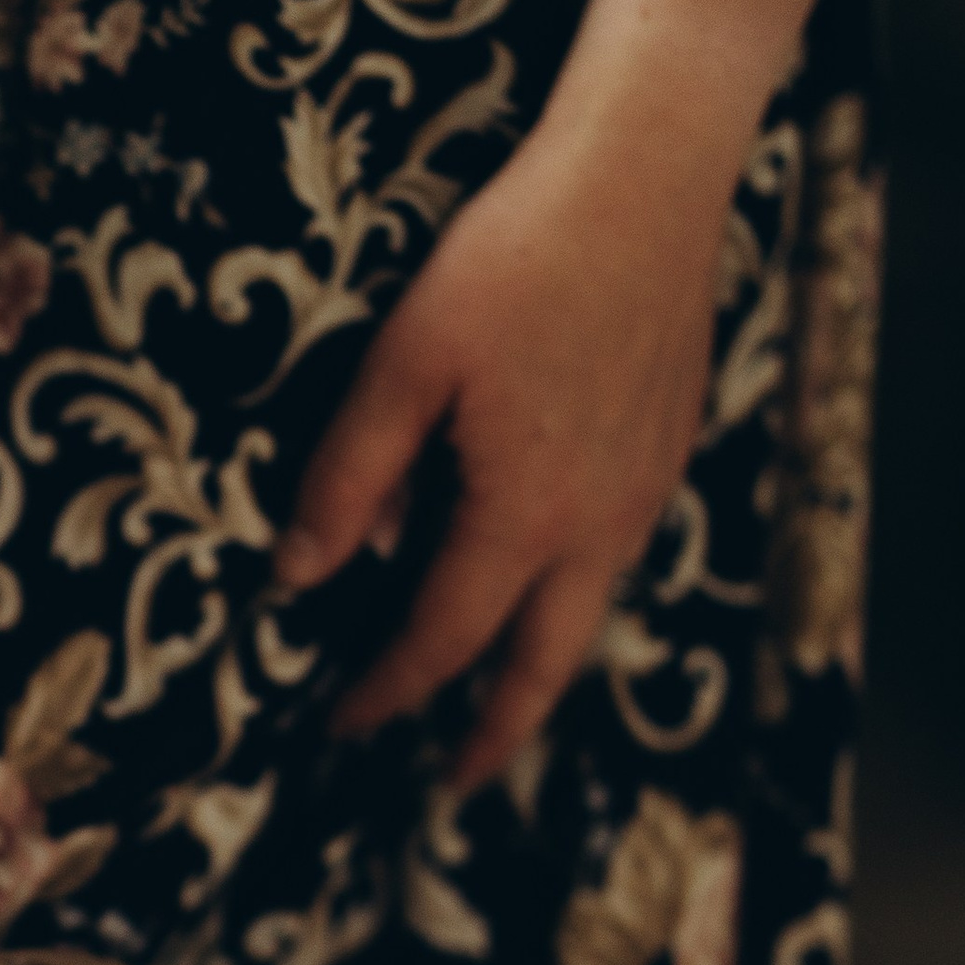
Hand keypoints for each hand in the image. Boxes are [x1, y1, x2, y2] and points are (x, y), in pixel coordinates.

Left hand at [271, 89, 740, 793]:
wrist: (647, 181)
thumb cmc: (517, 258)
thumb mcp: (405, 362)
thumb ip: (349, 475)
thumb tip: (297, 574)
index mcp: (523, 515)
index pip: (442, 641)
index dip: (388, 692)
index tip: (344, 725)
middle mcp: (597, 525)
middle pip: (540, 668)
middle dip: (492, 736)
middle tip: (452, 783)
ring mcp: (644, 491)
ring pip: (588, 614)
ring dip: (536, 668)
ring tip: (493, 698)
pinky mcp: (667, 448)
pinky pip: (615, 553)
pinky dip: (571, 596)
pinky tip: (541, 577)